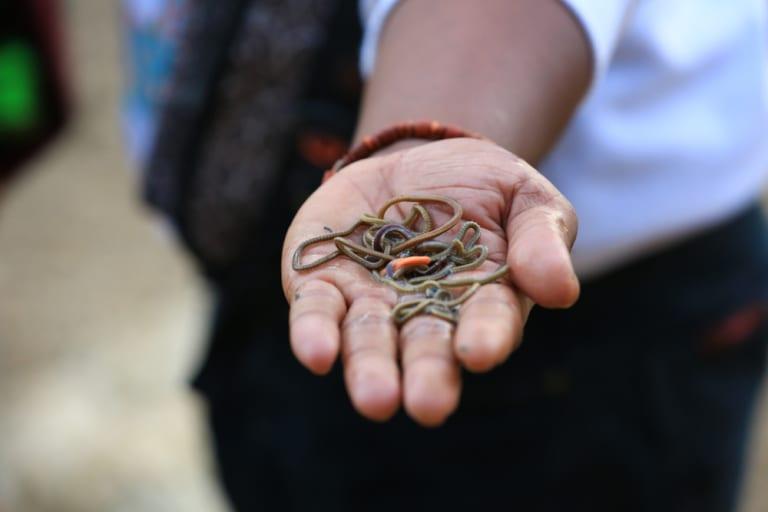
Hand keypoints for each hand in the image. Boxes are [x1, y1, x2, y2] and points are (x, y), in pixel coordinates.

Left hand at [282, 138, 578, 426]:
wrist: (415, 161)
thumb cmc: (482, 188)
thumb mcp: (525, 196)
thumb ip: (543, 238)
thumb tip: (560, 291)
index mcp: (482, 300)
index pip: (488, 322)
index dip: (486, 336)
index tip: (482, 353)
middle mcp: (424, 312)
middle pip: (425, 346)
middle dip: (426, 373)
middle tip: (426, 406)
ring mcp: (371, 300)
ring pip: (368, 339)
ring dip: (370, 368)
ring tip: (375, 400)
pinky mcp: (323, 281)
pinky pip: (317, 310)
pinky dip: (314, 332)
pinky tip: (316, 354)